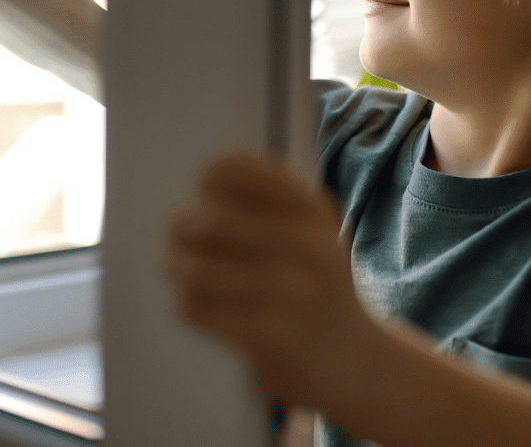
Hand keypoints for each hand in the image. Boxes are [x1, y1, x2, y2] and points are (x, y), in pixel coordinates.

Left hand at [165, 152, 377, 407]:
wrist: (352, 358)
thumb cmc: (317, 283)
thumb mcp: (312, 227)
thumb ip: (264, 201)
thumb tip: (193, 201)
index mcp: (314, 210)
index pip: (240, 172)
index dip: (210, 180)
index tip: (207, 194)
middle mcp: (309, 245)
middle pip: (209, 221)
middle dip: (182, 228)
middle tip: (178, 236)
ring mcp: (292, 294)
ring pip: (196, 268)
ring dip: (178, 267)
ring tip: (179, 268)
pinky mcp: (270, 337)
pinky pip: (197, 309)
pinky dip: (188, 303)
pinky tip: (198, 303)